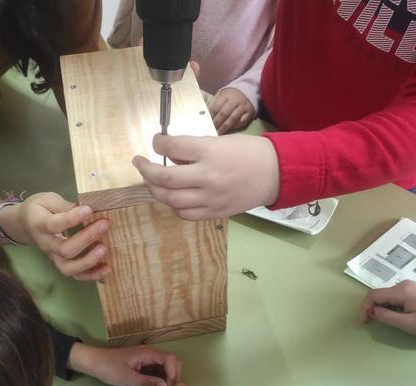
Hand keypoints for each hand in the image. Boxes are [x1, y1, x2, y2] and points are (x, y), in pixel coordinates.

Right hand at [0, 192, 110, 280]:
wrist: (25, 225)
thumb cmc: (39, 209)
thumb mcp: (47, 199)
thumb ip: (64, 205)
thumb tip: (84, 210)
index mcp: (39, 224)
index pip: (54, 225)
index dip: (72, 219)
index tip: (88, 210)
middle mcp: (46, 244)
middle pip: (65, 249)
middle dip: (87, 238)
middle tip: (104, 224)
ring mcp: (53, 257)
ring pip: (68, 268)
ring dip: (89, 261)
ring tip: (104, 249)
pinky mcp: (62, 264)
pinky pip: (75, 275)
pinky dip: (91, 275)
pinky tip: (106, 268)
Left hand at [67, 343, 181, 385]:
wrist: (93, 362)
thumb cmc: (109, 368)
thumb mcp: (128, 378)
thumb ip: (148, 382)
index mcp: (148, 353)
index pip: (171, 360)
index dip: (174, 374)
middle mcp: (150, 353)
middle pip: (172, 361)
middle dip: (174, 375)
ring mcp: (147, 357)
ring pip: (165, 365)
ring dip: (167, 377)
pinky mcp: (142, 362)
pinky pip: (157, 368)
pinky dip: (160, 377)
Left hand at [133, 134, 279, 220]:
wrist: (276, 173)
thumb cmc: (249, 152)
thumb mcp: (221, 141)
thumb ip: (194, 149)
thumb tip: (170, 156)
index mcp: (210, 152)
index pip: (172, 146)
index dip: (157, 143)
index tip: (156, 141)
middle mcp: (208, 177)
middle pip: (164, 177)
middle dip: (145, 169)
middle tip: (140, 162)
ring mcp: (211, 198)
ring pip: (170, 199)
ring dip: (155, 189)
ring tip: (152, 181)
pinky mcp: (215, 213)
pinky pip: (184, 213)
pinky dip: (173, 205)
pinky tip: (173, 197)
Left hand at [209, 88, 254, 134]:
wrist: (246, 91)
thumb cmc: (229, 96)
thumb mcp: (220, 96)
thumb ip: (212, 104)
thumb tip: (203, 114)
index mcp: (225, 95)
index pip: (216, 107)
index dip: (210, 116)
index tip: (206, 123)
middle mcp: (235, 100)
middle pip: (224, 113)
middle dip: (217, 123)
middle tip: (211, 130)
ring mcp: (243, 106)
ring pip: (233, 119)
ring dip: (225, 127)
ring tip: (218, 133)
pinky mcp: (250, 112)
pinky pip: (242, 121)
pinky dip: (235, 126)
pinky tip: (229, 131)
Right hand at [358, 280, 415, 338]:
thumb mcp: (408, 324)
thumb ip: (387, 317)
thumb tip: (372, 312)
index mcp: (401, 291)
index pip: (374, 295)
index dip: (364, 307)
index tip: (363, 321)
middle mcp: (402, 284)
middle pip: (379, 294)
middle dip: (371, 307)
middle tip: (369, 322)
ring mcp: (407, 286)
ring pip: (385, 295)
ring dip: (379, 307)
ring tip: (381, 320)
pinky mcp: (411, 290)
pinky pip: (393, 296)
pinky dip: (388, 305)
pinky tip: (392, 314)